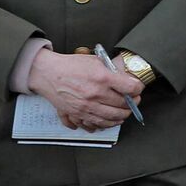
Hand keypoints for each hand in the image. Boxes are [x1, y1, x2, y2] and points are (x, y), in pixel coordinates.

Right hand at [27, 47, 141, 130]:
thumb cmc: (71, 65)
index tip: (138, 89)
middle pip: (123, 106)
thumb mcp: (96, 61)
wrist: (47, 73)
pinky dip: (106, 124)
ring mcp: (85, 107)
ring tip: (124, 112)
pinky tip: (110, 120)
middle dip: (132, 104)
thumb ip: (112, 72)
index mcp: (102, 79)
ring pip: (111, 118)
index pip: (130, 89)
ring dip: (122, 116)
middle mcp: (95, 95)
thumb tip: (127, 81)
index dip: (138, 89)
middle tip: (134, 101)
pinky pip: (95, 124)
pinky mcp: (76, 114)